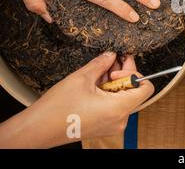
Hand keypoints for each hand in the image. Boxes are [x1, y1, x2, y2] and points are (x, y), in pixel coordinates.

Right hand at [0, 52, 153, 147]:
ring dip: (114, 83)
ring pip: (123, 98)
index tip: (119, 67)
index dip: (135, 73)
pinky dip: (109, 93)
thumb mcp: (82, 78)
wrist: (38, 130)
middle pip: (134, 91)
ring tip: (99, 72)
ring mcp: (113, 125)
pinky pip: (115, 106)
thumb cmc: (57, 108)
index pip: (146, 88)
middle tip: (110, 61)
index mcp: (119, 108)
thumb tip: (111, 55)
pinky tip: (95, 84)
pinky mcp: (105, 126)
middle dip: (122, 74)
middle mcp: (120, 120)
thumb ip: (102, 63)